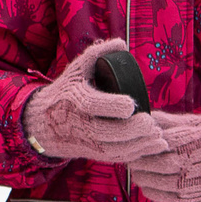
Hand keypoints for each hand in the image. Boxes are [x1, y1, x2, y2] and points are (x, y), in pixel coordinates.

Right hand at [23, 40, 169, 163]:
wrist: (43, 123)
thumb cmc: (65, 92)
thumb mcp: (76, 70)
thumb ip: (97, 55)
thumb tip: (121, 43)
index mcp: (74, 99)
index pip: (92, 105)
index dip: (112, 106)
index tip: (131, 104)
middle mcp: (79, 123)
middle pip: (105, 131)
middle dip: (130, 130)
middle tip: (150, 123)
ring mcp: (86, 141)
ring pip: (112, 149)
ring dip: (137, 145)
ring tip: (157, 137)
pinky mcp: (93, 153)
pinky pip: (114, 158)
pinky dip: (134, 155)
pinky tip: (151, 147)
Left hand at [127, 112, 200, 201]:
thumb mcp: (198, 121)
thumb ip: (167, 121)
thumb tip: (142, 114)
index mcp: (189, 142)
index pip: (151, 143)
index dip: (139, 142)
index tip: (134, 139)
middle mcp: (189, 166)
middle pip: (148, 164)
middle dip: (138, 159)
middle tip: (134, 153)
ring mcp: (189, 187)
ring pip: (150, 183)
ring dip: (141, 174)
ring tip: (142, 166)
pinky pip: (160, 197)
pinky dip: (151, 188)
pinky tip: (154, 179)